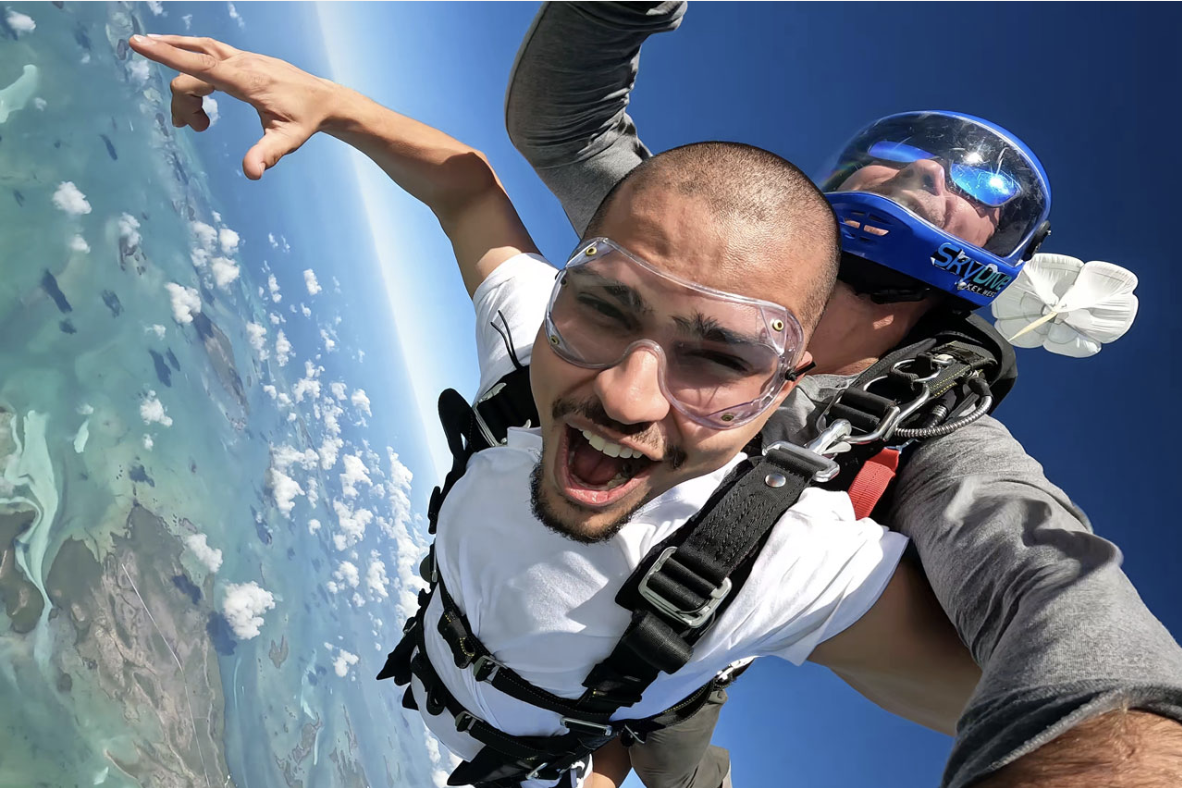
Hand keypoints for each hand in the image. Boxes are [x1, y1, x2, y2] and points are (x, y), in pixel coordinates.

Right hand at [128, 34, 337, 179]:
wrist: (325, 99)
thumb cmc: (305, 120)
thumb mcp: (289, 140)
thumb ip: (268, 154)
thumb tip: (252, 173)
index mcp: (245, 79)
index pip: (199, 65)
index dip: (166, 55)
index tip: (137, 43)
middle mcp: (240, 62)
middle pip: (191, 69)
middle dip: (184, 100)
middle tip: (198, 129)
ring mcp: (241, 56)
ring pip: (197, 51)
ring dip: (182, 74)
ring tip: (196, 118)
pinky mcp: (243, 58)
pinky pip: (207, 52)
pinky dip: (191, 60)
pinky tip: (194, 81)